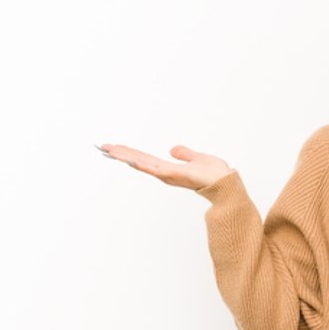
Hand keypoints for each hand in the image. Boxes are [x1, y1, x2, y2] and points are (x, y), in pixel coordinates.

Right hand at [95, 143, 232, 190]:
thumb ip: (185, 154)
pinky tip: (129, 160)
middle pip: (138, 160)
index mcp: (168, 168)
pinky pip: (155, 169)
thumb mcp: (197, 158)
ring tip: (109, 150)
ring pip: (142, 164)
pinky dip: (142, 164)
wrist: (226, 182)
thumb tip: (173, 150)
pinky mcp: (174, 175)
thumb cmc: (215, 173)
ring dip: (125, 157)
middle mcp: (165, 173)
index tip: (113, 147)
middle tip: (102, 146)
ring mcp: (168, 175)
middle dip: (120, 154)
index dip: (129, 152)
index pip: (144, 158)